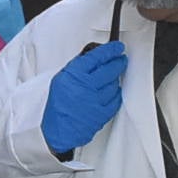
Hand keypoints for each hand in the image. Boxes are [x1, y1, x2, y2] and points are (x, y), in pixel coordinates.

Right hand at [40, 41, 129, 156]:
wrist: (56, 130)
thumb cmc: (58, 105)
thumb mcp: (61, 79)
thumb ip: (78, 67)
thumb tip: (96, 56)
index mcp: (73, 75)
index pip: (97, 56)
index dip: (110, 50)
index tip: (117, 47)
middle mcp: (85, 87)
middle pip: (110, 69)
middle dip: (118, 62)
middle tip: (120, 59)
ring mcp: (95, 101)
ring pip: (114, 84)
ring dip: (115, 79)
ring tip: (112, 78)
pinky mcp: (102, 114)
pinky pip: (115, 100)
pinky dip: (115, 94)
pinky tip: (112, 92)